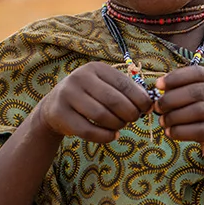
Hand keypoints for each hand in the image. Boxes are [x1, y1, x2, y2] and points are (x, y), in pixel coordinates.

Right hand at [34, 61, 153, 141]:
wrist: (54, 107)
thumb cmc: (89, 97)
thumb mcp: (105, 86)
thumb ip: (126, 91)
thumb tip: (150, 103)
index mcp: (95, 68)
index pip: (124, 84)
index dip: (140, 99)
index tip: (147, 109)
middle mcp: (80, 78)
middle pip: (114, 101)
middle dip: (130, 113)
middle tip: (133, 119)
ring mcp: (68, 95)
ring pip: (101, 116)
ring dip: (117, 125)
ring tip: (120, 126)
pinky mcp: (60, 114)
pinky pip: (88, 130)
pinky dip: (105, 136)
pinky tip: (113, 136)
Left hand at [154, 66, 203, 165]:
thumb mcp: (199, 102)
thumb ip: (183, 92)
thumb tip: (159, 88)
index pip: (198, 72)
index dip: (176, 77)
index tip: (158, 85)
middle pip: (196, 92)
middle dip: (171, 99)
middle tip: (157, 107)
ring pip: (198, 111)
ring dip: (175, 116)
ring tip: (163, 122)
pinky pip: (200, 130)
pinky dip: (181, 132)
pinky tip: (171, 133)